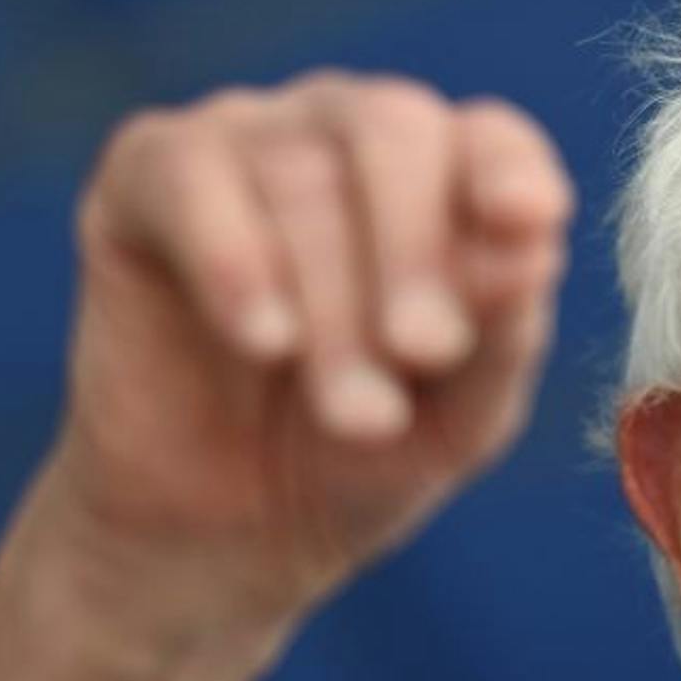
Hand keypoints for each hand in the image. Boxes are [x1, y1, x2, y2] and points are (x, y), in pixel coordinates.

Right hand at [0, 71, 573, 680]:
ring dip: (334, 289)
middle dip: (414, 260)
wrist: (224, 549)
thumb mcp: (462, 423)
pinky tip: (264, 340)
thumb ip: (506, 324)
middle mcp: (345, 150)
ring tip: (348, 407)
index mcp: (443, 195)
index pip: (491, 139)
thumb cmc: (356, 475)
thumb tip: (533, 226)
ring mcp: (242, 155)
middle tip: (419, 375)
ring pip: (297, 157)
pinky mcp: (146, 190)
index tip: (525, 253)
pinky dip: (236, 250)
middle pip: (396, 131)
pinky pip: (189, 169)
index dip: (506, 188)